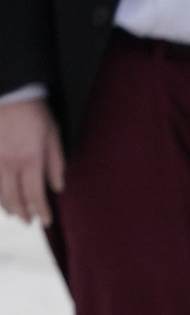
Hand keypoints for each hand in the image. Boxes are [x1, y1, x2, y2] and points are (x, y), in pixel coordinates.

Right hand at [0, 97, 64, 225]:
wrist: (10, 92)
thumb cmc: (34, 114)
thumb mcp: (53, 137)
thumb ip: (56, 165)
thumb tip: (57, 188)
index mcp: (30, 160)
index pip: (35, 195)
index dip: (41, 212)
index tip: (45, 221)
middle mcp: (9, 163)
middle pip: (13, 197)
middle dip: (21, 213)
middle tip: (28, 222)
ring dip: (5, 205)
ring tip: (13, 213)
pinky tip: (0, 197)